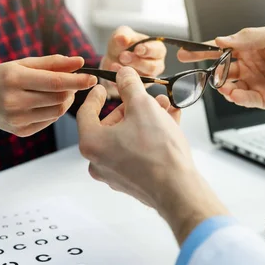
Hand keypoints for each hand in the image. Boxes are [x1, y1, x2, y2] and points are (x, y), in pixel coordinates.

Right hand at [0, 55, 96, 161]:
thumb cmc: (4, 77)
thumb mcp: (23, 64)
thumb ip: (53, 63)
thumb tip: (80, 62)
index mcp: (12, 79)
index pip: (54, 82)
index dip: (76, 80)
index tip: (92, 78)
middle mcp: (13, 101)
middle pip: (59, 98)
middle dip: (71, 89)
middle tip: (72, 81)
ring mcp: (16, 119)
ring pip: (57, 111)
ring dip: (66, 100)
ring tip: (60, 91)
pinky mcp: (21, 131)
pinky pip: (49, 120)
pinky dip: (54, 110)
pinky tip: (45, 103)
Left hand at [77, 67, 228, 243]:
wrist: (178, 190)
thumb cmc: (157, 150)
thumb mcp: (143, 106)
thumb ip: (130, 86)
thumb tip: (124, 74)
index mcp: (92, 143)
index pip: (86, 113)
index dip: (96, 96)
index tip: (104, 88)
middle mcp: (98, 162)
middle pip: (110, 125)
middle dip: (132, 108)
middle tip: (147, 96)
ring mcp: (116, 174)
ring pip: (127, 137)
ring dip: (145, 119)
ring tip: (165, 107)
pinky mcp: (133, 182)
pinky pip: (138, 151)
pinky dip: (150, 136)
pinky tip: (169, 122)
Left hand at [100, 26, 166, 96]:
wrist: (112, 60)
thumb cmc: (121, 46)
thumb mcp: (120, 35)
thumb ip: (122, 34)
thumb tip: (123, 38)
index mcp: (156, 49)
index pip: (159, 50)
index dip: (149, 50)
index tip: (137, 49)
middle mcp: (156, 65)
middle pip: (152, 67)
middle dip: (136, 62)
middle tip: (122, 56)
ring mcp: (148, 78)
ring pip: (143, 79)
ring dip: (128, 72)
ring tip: (114, 65)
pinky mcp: (139, 89)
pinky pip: (132, 89)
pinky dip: (121, 82)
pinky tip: (113, 76)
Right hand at [178, 25, 264, 126]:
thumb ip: (249, 37)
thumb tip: (222, 40)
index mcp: (252, 47)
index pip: (222, 48)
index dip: (203, 50)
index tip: (186, 51)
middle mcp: (251, 65)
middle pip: (220, 68)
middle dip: (206, 69)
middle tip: (196, 69)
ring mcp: (255, 83)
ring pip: (229, 86)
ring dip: (222, 85)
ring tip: (223, 84)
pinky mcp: (263, 100)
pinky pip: (243, 99)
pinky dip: (236, 97)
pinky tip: (235, 93)